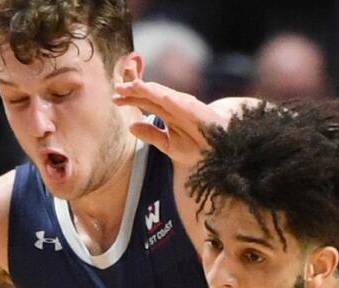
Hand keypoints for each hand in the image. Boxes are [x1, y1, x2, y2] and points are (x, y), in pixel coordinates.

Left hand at [113, 80, 227, 169]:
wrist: (224, 149)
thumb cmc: (198, 146)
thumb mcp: (169, 145)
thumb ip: (151, 135)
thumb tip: (131, 126)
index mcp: (168, 112)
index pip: (146, 101)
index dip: (130, 98)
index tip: (115, 98)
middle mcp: (174, 105)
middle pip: (150, 93)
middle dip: (133, 89)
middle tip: (116, 88)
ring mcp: (184, 105)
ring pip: (160, 93)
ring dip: (145, 88)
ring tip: (129, 86)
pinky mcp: (194, 108)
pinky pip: (176, 100)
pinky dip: (162, 94)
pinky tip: (149, 91)